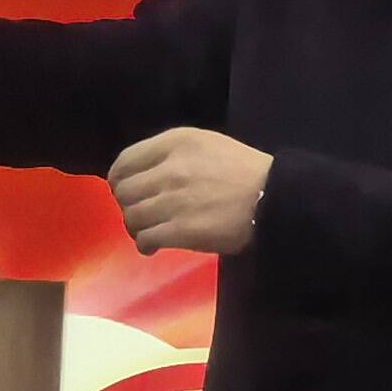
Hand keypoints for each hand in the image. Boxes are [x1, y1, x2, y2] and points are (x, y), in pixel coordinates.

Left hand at [111, 129, 271, 256]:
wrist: (272, 197)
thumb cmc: (242, 170)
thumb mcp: (205, 144)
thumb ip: (170, 154)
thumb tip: (141, 175)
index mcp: (175, 143)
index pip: (125, 162)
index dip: (119, 180)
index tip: (126, 191)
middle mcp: (170, 169)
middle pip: (124, 192)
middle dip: (128, 206)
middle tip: (140, 215)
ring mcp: (174, 200)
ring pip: (132, 217)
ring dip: (136, 227)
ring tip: (148, 232)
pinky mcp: (182, 230)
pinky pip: (145, 238)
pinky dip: (145, 244)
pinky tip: (154, 246)